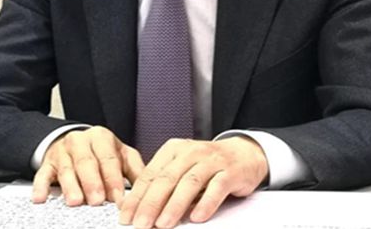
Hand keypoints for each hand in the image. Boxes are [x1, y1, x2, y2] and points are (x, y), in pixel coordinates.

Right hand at [32, 126, 144, 206]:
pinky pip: (42, 174)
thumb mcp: (121, 156)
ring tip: (75, 201)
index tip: (119, 199)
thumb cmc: (102, 154)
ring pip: (66, 168)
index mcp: (102, 137)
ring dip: (70, 186)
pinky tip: (41, 198)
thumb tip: (151, 189)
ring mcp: (62, 151)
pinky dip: (41, 186)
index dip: (114, 179)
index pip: (109, 158)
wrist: (74, 143)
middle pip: (87, 162)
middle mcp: (81, 141)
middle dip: (93, 182)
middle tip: (97, 200)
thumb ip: (135, 170)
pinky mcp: (47, 162)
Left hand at [119, 137, 267, 227]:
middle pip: (167, 179)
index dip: (137, 197)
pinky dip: (206, 203)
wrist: (243, 153)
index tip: (126, 216)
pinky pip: (216, 187)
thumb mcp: (182, 166)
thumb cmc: (207, 164)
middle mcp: (190, 152)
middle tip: (140, 224)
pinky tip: (197, 217)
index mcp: (173, 150)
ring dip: (175, 205)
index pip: (150, 174)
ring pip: (189, 183)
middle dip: (151, 203)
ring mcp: (211, 161)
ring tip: (163, 224)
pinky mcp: (230, 171)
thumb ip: (164, 183)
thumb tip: (139, 209)